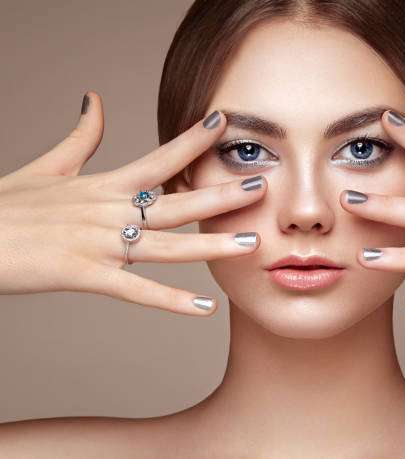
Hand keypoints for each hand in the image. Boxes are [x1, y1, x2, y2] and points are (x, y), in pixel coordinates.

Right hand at [0, 92, 265, 315]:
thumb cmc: (5, 206)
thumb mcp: (48, 166)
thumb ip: (81, 137)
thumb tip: (96, 100)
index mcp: (103, 186)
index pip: (158, 158)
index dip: (192, 141)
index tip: (223, 123)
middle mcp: (107, 211)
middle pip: (173, 201)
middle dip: (219, 194)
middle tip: (261, 186)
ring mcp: (97, 243)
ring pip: (165, 245)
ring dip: (209, 244)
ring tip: (249, 243)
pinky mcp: (81, 274)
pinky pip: (134, 290)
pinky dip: (170, 301)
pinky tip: (204, 308)